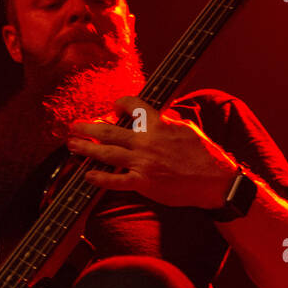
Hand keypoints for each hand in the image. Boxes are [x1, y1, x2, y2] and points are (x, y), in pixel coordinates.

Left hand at [66, 96, 237, 208]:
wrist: (215, 181)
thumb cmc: (205, 155)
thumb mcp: (187, 129)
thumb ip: (168, 122)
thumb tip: (158, 115)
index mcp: (159, 124)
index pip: (132, 105)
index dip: (119, 104)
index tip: (112, 108)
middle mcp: (147, 141)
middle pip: (109, 131)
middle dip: (88, 127)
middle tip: (75, 126)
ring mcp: (143, 162)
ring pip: (106, 153)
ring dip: (86, 148)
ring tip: (72, 145)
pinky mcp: (144, 183)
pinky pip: (115, 180)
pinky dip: (99, 178)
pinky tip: (86, 174)